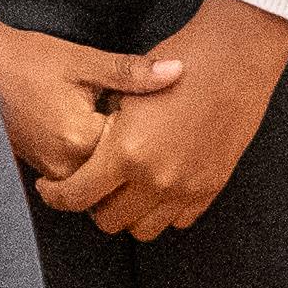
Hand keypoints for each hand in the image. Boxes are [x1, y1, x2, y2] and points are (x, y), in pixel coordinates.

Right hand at [0, 0, 182, 182]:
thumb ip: (131, 72)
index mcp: (82, 139)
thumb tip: (178, 71)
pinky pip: (82, 173)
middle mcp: (67, 166)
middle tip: (139, 113)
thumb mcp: (83, 62)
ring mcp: (52, 172)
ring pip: (102, 175)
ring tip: (116, 119)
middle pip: (121, 169)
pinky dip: (94, 156)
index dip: (150, 125)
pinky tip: (94, 126)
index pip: (138, 147)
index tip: (150, 104)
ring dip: (114, 153)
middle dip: (134, 144)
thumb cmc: (28, 60)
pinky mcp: (43, 170)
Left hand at [39, 0, 287, 240]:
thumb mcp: (127, 89)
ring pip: (144, 229)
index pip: (76, 197)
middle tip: (92, 183)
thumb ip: (102, 129)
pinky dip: (163, 209)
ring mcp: (186, 187)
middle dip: (93, 205)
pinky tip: (156, 183)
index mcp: (126, 152)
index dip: (55, 195)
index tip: (50, 188)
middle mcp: (156, 179)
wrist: (236, 57)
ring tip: (124, 187)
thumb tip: (82, 151)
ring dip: (129, 213)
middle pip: (109, 221)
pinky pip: (178, 219)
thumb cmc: (180, 61)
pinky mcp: (211, 187)